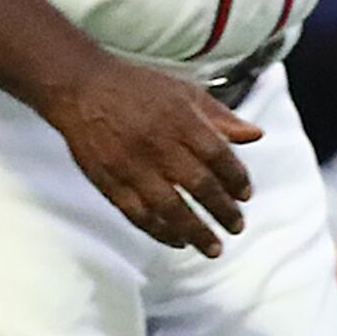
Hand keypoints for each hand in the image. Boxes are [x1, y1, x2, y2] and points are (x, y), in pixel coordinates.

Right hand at [45, 56, 259, 256]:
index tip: (245, 195)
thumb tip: (256, 134)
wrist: (81, 88)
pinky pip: (137, 214)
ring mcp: (132, 166)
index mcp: (180, 120)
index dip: (236, 178)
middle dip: (222, 210)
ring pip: (169, 207)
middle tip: (236, 226)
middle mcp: (158, 145)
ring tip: (212, 247)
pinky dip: (159, 231)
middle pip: (198, 185)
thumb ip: (221, 117)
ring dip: (194, 231)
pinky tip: (176, 240)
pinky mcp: (109, 182)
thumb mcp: (184, 92)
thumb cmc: (136, 88)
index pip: (218, 156)